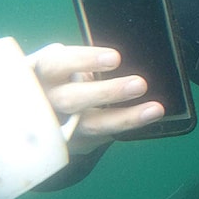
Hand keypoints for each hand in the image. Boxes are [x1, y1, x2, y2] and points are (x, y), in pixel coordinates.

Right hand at [28, 43, 164, 153]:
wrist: (51, 107)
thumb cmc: (66, 74)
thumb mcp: (69, 62)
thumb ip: (87, 61)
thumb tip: (128, 56)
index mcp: (43, 72)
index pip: (57, 64)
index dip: (85, 61)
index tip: (116, 58)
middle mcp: (48, 100)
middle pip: (71, 99)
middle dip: (107, 92)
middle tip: (141, 84)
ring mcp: (61, 125)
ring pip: (90, 124)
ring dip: (125, 117)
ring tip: (154, 109)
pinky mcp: (76, 141)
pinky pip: (103, 136)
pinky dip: (127, 125)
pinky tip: (148, 117)